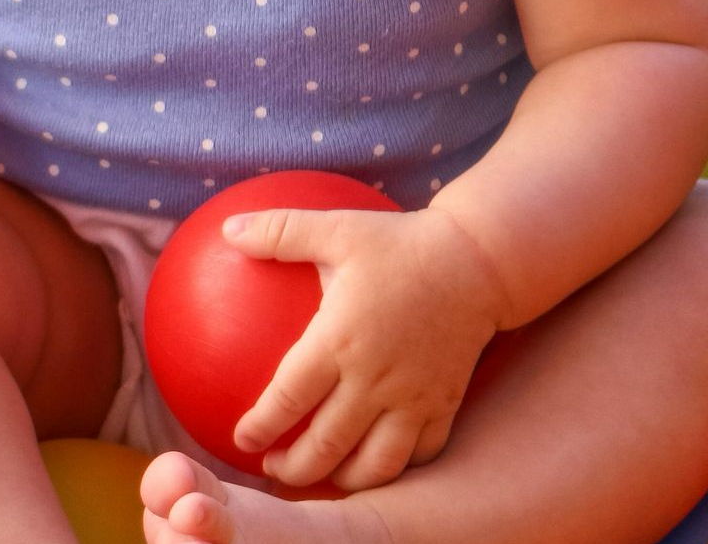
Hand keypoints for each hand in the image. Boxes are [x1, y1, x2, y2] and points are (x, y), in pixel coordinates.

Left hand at [219, 205, 511, 491]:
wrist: (479, 259)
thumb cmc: (400, 242)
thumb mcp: (337, 227)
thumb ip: (280, 231)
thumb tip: (228, 230)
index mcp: (340, 339)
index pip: (289, 398)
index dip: (260, 426)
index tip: (242, 439)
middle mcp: (375, 378)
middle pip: (326, 446)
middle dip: (292, 469)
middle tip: (272, 468)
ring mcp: (413, 398)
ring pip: (374, 464)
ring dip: (341, 480)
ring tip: (321, 476)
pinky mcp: (444, 404)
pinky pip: (418, 455)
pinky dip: (394, 469)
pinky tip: (374, 463)